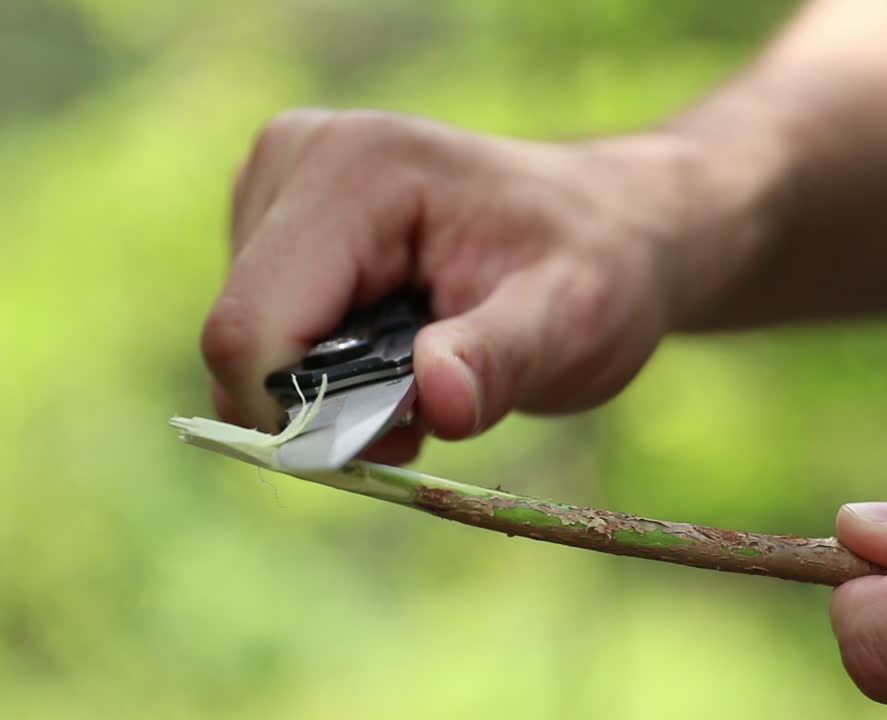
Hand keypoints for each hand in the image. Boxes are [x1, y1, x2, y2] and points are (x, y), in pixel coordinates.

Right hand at [202, 110, 723, 461]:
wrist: (606, 225)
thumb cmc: (595, 266)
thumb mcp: (573, 318)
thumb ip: (501, 358)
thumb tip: (436, 400)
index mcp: (356, 171)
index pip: (252, 327)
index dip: (303, 415)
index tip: (399, 440)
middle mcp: (294, 158)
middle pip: (242, 339)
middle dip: (325, 404)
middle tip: (432, 403)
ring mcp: (275, 185)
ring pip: (247, 345)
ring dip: (329, 390)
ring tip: (427, 362)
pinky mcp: (274, 219)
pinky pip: (262, 333)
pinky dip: (322, 367)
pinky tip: (395, 343)